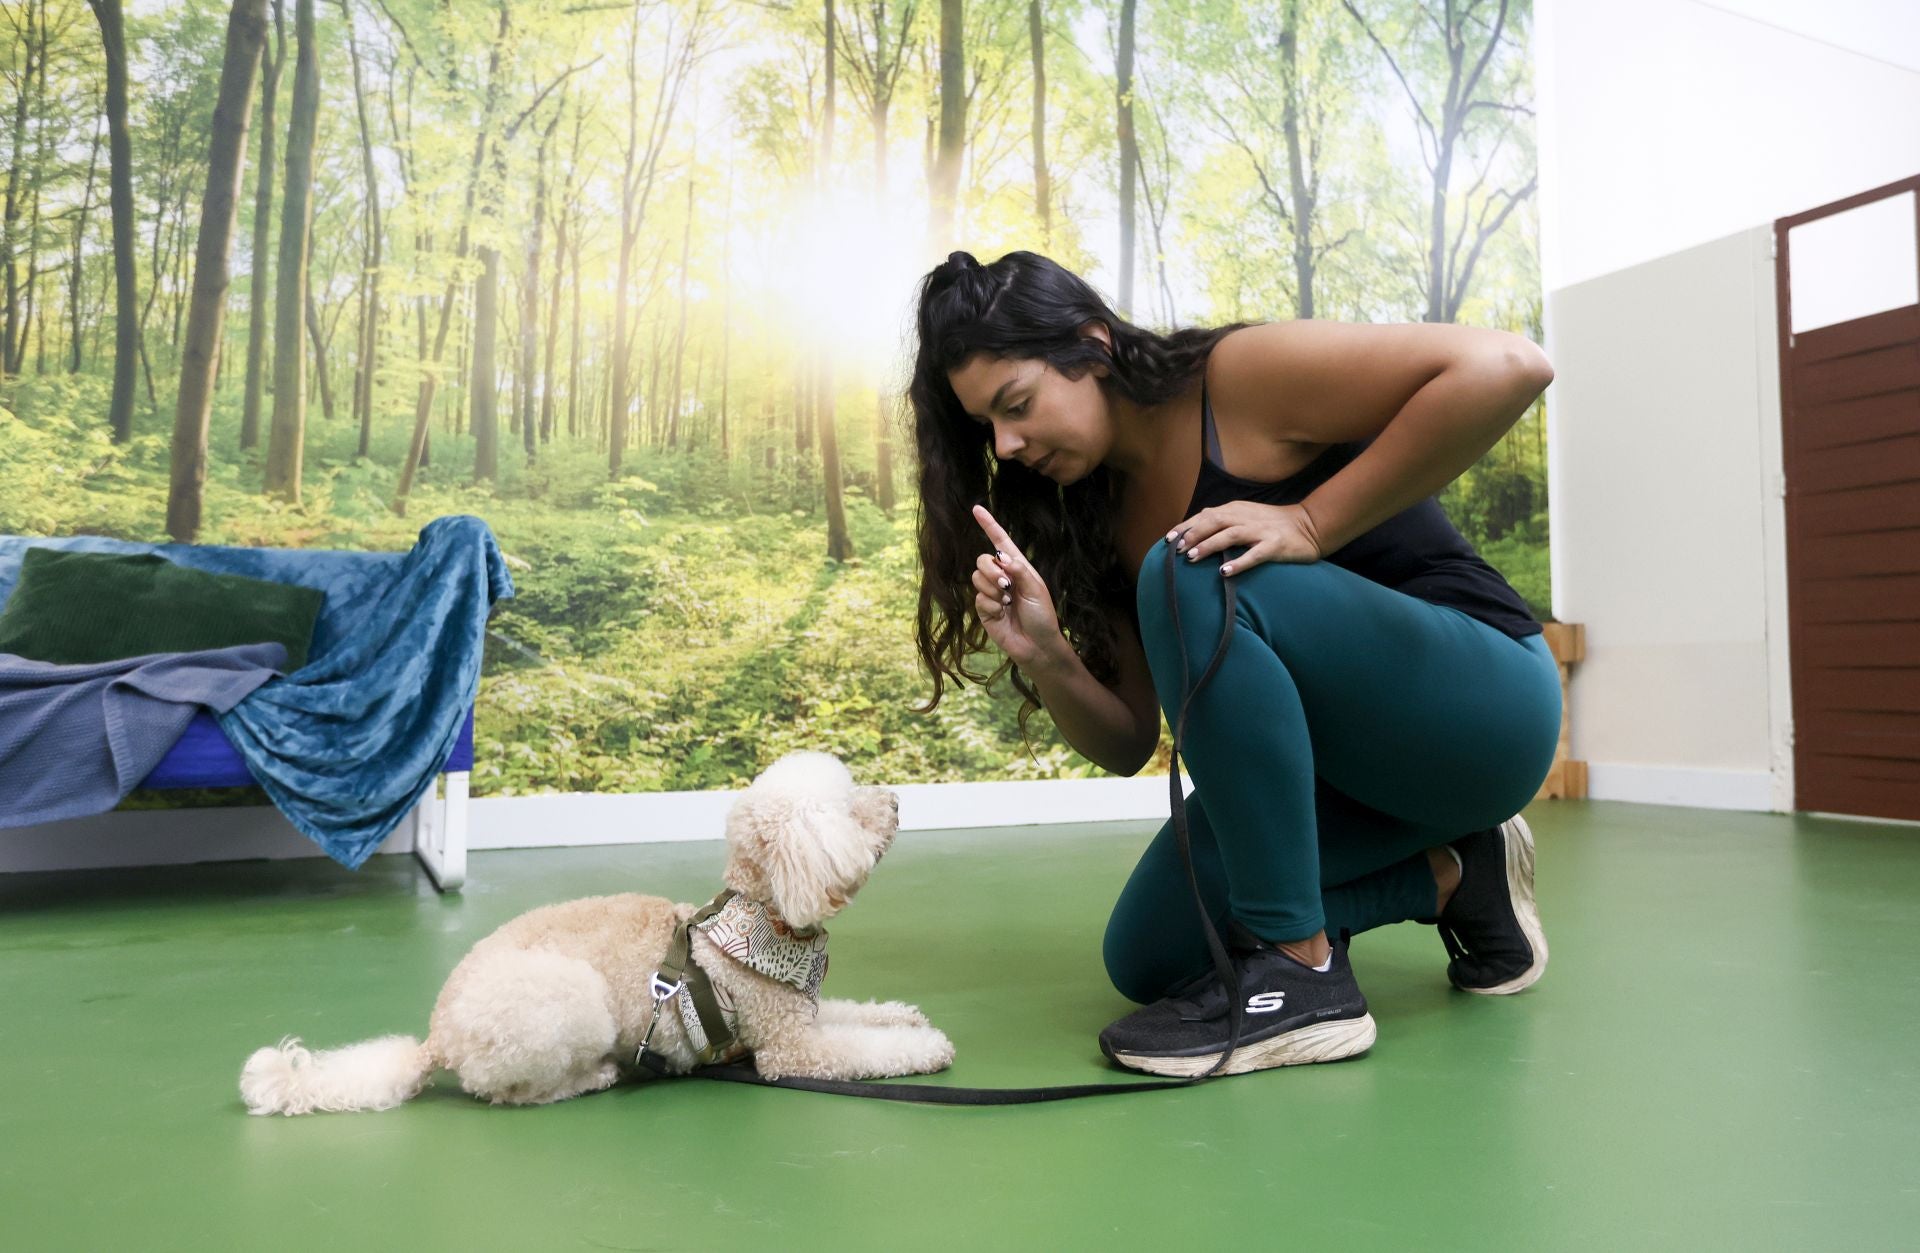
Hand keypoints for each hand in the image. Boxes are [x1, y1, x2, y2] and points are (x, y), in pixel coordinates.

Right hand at [969, 504, 1065, 671]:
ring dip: (992, 589)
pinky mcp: (984, 609)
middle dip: (990, 570)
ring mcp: (991, 593)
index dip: (989, 525)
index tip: (977, 509)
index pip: (1000, 541)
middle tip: (1006, 584)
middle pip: (982, 559)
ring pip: (976, 577)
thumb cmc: (1042, 616)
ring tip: (1006, 602)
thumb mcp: (1036, 589)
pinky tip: (1001, 614)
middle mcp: (1002, 577)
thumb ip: (1019, 570)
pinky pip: (978, 598)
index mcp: (1018, 567)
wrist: (1037, 645)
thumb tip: (1001, 556)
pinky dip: (991, 605)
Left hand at [1166, 501, 1324, 576]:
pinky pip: (1254, 554)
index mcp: (1236, 509)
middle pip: (1214, 521)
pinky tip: (1224, 572)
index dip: (1185, 526)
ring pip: (1230, 535)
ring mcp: (1261, 531)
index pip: (1205, 515)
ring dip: (1209, 545)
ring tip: (1192, 557)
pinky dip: (1238, 562)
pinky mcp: (1275, 545)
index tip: (1167, 539)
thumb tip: (1194, 529)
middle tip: (1177, 550)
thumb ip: (1222, 520)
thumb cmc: (1272, 525)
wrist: (1310, 525)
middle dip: (1193, 535)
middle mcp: (1246, 517)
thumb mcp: (1245, 516)